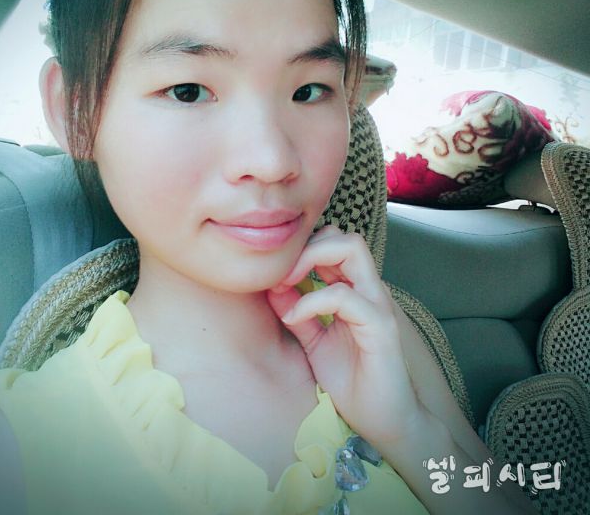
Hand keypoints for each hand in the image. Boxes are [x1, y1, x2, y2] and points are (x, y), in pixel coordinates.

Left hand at [266, 225, 424, 447]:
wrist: (385, 420)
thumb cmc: (352, 380)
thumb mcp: (314, 342)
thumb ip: (298, 313)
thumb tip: (272, 287)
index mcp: (355, 290)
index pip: (333, 244)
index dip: (302, 250)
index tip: (274, 274)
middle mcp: (368, 290)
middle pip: (343, 237)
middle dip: (306, 245)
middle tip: (280, 274)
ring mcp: (377, 304)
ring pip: (351, 250)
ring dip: (310, 259)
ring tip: (285, 285)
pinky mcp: (381, 326)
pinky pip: (344, 296)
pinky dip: (312, 300)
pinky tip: (294, 317)